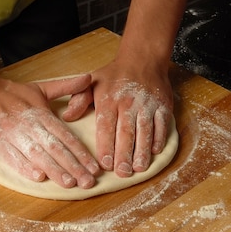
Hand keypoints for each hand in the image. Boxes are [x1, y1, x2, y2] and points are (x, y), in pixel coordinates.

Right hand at [0, 73, 99, 188]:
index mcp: (41, 114)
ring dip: (54, 170)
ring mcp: (12, 134)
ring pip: (37, 154)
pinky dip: (24, 166)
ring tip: (69, 184)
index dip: (81, 153)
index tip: (95, 167)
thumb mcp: (38, 88)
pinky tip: (38, 177)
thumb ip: (65, 87)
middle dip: (74, 166)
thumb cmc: (8, 93)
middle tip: (88, 182)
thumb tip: (89, 78)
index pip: (66, 136)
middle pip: (56, 148)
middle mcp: (30, 125)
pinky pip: (12, 156)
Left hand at [63, 61, 172, 177]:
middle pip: (126, 132)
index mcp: (109, 99)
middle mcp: (129, 103)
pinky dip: (159, 138)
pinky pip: (162, 124)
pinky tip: (154, 152)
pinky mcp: (163, 105)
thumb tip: (67, 116)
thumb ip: (79, 99)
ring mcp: (148, 104)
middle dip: (124, 154)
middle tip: (122, 173)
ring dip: (142, 151)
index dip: (106, 145)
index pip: (106, 126)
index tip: (104, 163)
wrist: (143, 58)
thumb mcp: (92, 82)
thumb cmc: (114, 75)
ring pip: (145, 130)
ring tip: (139, 168)